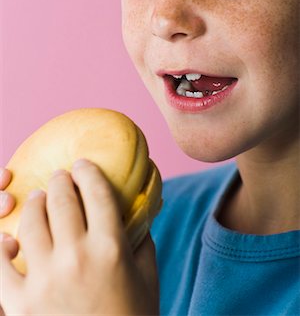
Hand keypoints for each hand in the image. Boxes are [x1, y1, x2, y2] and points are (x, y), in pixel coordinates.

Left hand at [0, 159, 158, 314]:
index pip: (96, 192)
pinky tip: (10, 237)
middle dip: (60, 180)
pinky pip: (1, 263)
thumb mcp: (148, 277)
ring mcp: (46, 279)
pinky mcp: (21, 303)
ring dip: (35, 203)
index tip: (82, 164)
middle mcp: (78, 257)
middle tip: (60, 176)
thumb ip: (142, 239)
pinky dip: (2, 245)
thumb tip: (136, 210)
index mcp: (111, 248)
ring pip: (32, 222)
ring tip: (39, 198)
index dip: (88, 172)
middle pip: (62, 200)